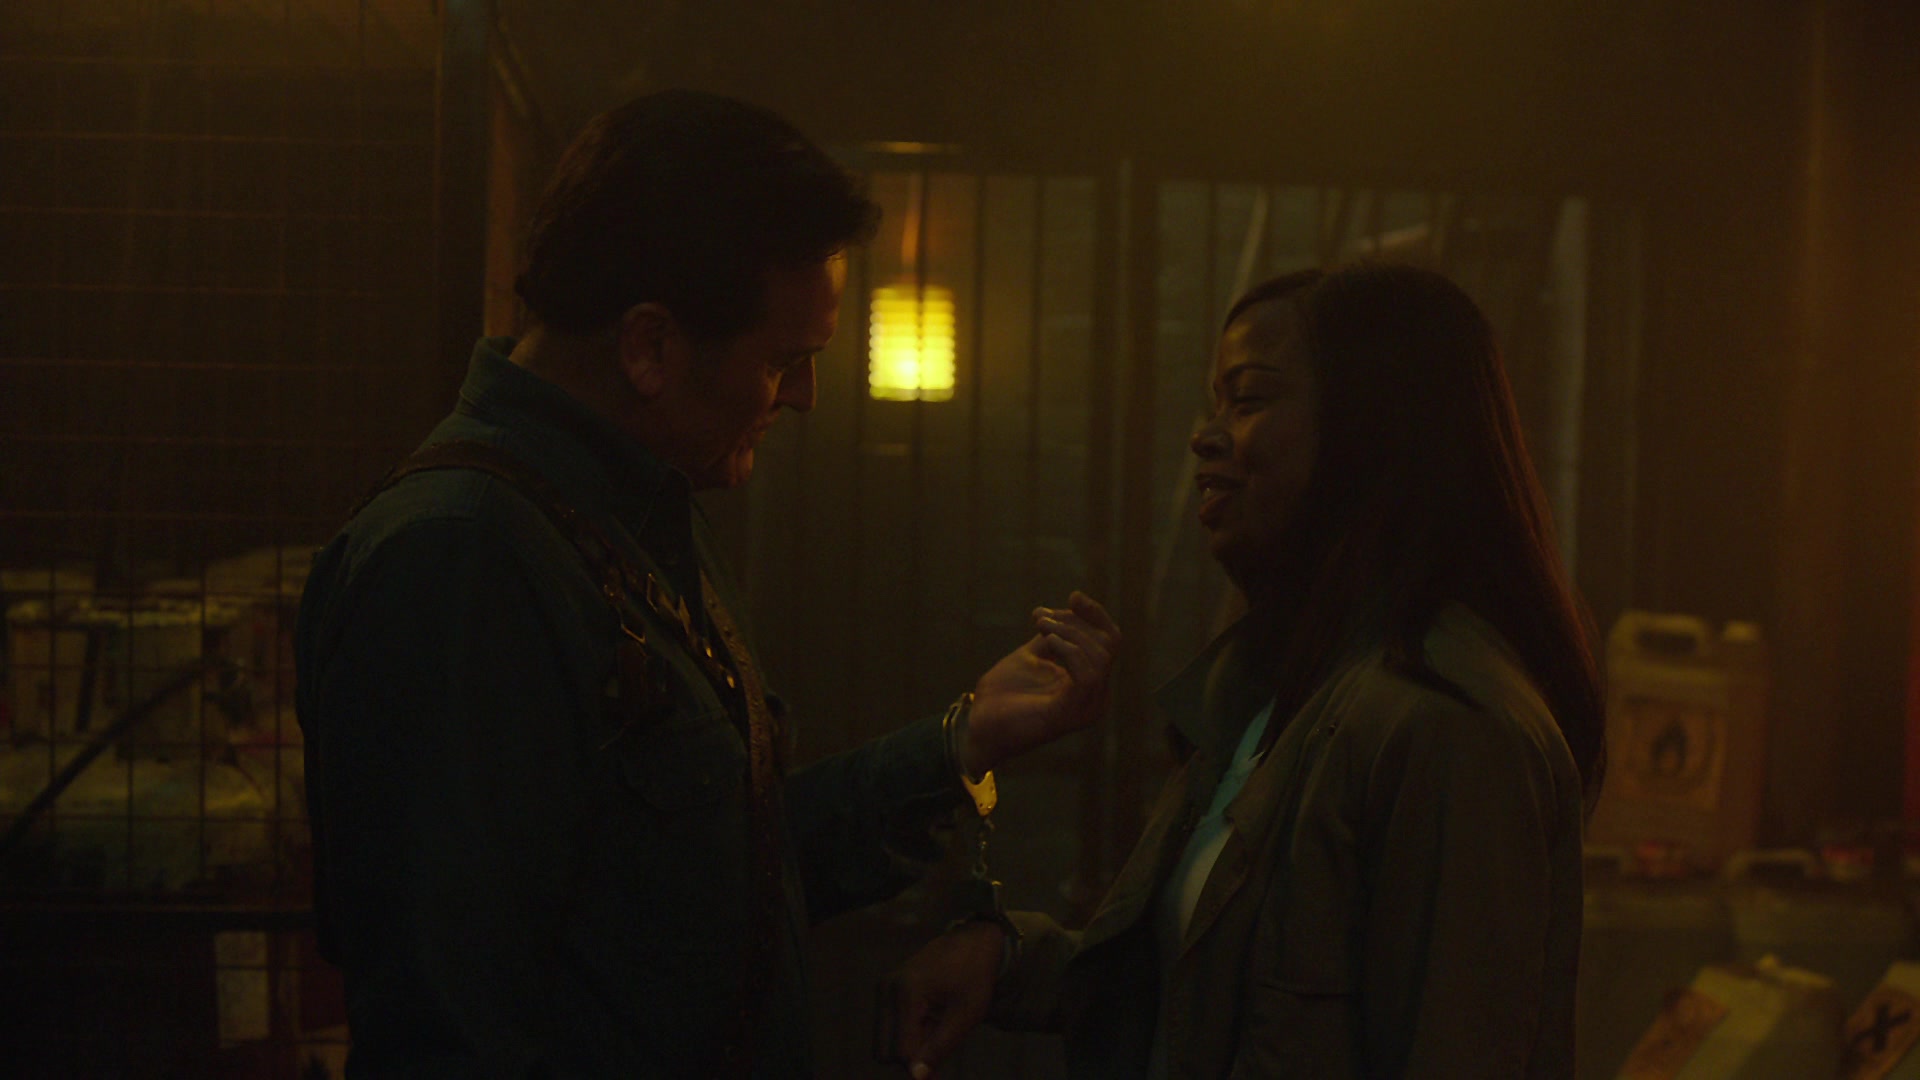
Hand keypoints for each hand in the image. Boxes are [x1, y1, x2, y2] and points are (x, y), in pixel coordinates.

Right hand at [886, 922, 1005, 1077]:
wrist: (972, 942)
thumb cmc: (975, 977)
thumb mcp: (966, 1015)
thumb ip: (940, 1047)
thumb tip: (916, 1078)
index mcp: (907, 992)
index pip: (902, 1051)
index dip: (922, 1066)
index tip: (941, 1066)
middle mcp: (887, 989)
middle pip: (884, 1051)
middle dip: (911, 1057)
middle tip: (939, 1046)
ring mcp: (883, 988)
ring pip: (883, 1042)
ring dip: (909, 1045)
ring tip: (936, 1028)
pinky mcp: (885, 990)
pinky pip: (887, 1029)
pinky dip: (906, 1033)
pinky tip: (929, 1019)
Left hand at [965, 592, 1118, 774]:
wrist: (979, 723)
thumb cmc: (1004, 694)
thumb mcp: (1033, 656)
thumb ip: (1054, 637)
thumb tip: (1068, 609)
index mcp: (1090, 683)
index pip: (1111, 642)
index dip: (1096, 615)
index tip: (1073, 596)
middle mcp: (1096, 698)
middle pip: (1108, 645)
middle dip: (1076, 622)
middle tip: (1041, 618)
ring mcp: (1086, 709)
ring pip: (1100, 657)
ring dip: (1070, 632)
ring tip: (1040, 626)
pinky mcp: (1070, 715)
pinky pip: (1087, 676)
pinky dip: (1069, 651)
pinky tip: (1048, 641)